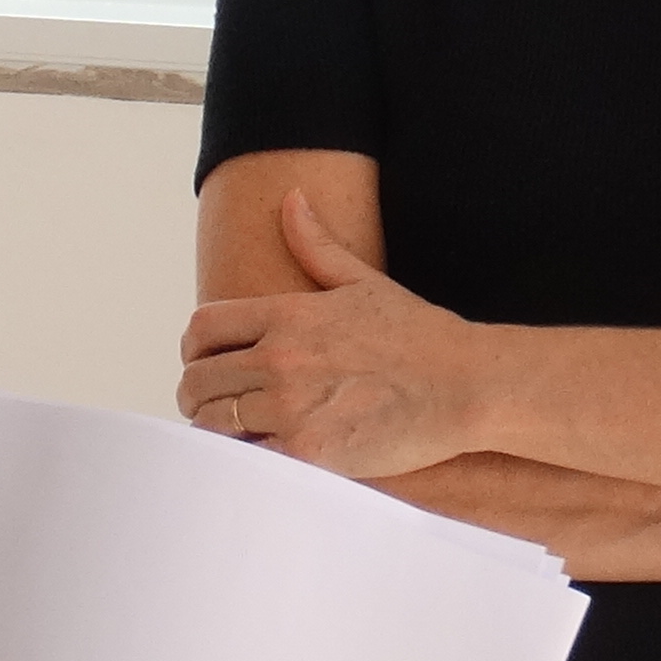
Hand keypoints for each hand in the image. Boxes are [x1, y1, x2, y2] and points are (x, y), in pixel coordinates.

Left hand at [175, 195, 499, 479]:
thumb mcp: (364, 281)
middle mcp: (280, 358)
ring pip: (213, 423)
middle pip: (198, 379)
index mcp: (287, 314)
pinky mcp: (309, 453)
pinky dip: (243, 462)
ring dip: (216, 431)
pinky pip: (246, 460)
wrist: (466, 386)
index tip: (203, 363)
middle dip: (198, 394)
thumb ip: (316, 244)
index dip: (193, 349)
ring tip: (234, 436)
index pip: (202, 328)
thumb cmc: (420, 336)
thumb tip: (291, 198)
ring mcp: (292, 407)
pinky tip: (260, 459)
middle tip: (213, 407)